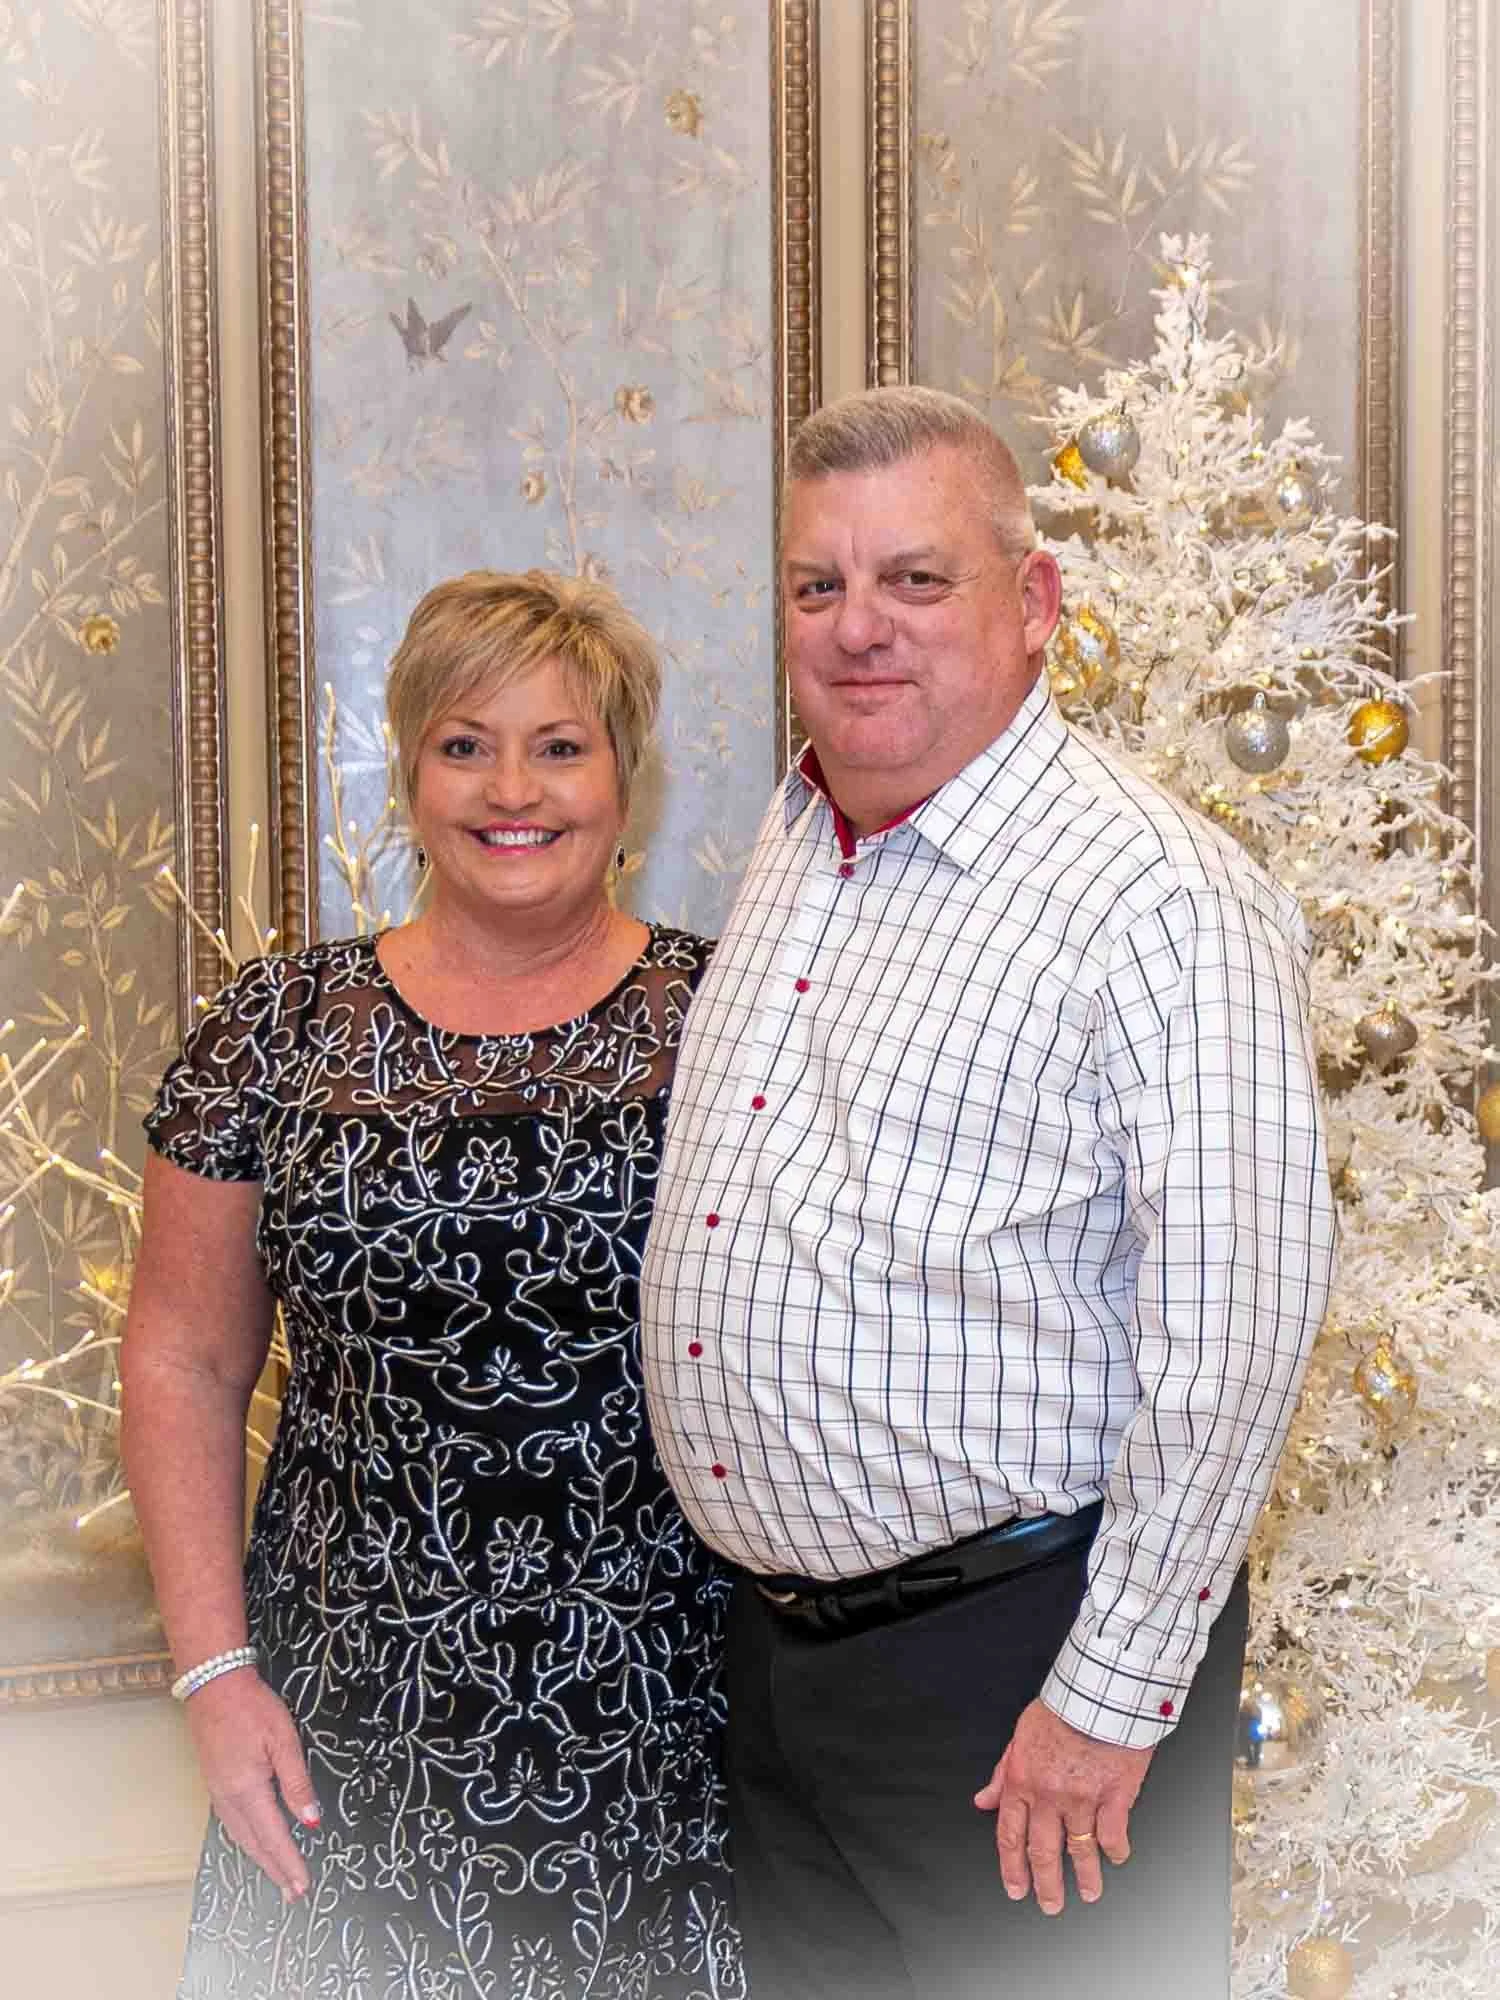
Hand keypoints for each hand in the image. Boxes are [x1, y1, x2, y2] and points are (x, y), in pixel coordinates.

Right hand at [183, 1669, 320, 1899]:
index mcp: (247, 1790)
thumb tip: (311, 1821)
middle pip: (255, 1845)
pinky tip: (256, 1843)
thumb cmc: (252, 1707)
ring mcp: (218, 1792)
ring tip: (279, 1876)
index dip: (290, 1863)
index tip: (303, 1887)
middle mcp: (229, 1799)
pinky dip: (248, 1841)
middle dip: (276, 1870)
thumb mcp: (284, 1740)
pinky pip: (233, 1824)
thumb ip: (297, 1783)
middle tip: (294, 1893)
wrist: (213, 1685)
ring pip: (242, 1837)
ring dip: (262, 1859)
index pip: (274, 1837)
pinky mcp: (216, 1783)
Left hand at [973, 1698, 1152, 1915]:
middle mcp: (1048, 1795)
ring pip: (1079, 1850)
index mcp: (1021, 1780)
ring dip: (1085, 1877)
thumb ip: (1002, 1773)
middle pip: (1042, 1852)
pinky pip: (1113, 1835)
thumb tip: (984, 1799)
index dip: (1011, 1867)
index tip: (1016, 1888)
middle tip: (1049, 1904)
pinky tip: (1116, 1858)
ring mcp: (1082, 1798)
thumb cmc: (1061, 1708)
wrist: (1098, 1692)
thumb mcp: (1020, 1737)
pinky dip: (1116, 1851)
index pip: (1009, 1834)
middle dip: (1045, 1885)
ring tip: (1090, 1893)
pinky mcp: (1115, 1796)